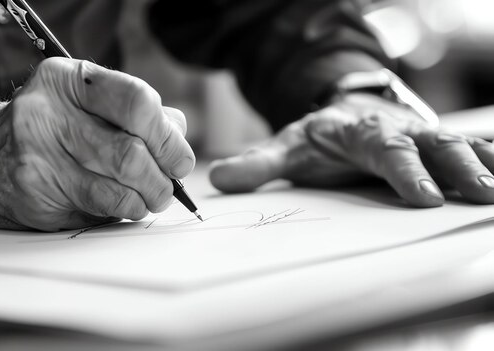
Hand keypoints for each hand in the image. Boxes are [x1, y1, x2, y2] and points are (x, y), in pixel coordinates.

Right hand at [0, 57, 194, 230]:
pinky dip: (123, 211)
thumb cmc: (47, 128)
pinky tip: (122, 206)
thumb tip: (178, 137)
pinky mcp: (35, 194)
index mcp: (69, 80)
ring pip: (118, 187)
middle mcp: (49, 114)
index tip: (179, 158)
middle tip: (168, 188)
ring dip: (147, 200)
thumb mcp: (84, 101)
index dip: (168, 136)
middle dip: (162, 178)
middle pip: (131, 152)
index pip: (137, 102)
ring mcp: (38, 157)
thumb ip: (134, 113)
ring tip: (149, 198)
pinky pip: (99, 209)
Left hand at [210, 93, 493, 206]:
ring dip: (480, 164)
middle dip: (454, 168)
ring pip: (456, 145)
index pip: (385, 151)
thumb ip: (258, 164)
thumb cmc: (322, 135)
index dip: (404, 171)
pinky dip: (489, 157)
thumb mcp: (288, 145)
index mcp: (361, 133)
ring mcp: (420, 135)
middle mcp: (397, 131)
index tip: (422, 196)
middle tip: (477, 192)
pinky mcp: (434, 143)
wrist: (345, 109)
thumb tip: (220, 179)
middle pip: (429, 146)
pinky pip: (470, 146)